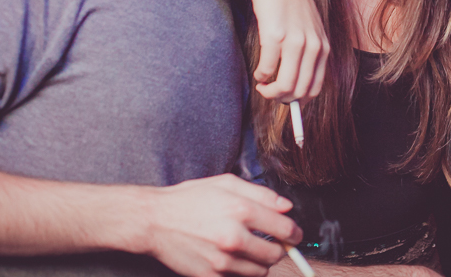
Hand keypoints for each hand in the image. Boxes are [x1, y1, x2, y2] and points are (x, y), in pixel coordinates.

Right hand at [146, 174, 301, 276]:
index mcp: (241, 210)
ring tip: (250, 248)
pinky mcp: (210, 276)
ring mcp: (221, 261)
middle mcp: (233, 237)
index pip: (285, 229)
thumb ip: (262, 194)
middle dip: (280, 249)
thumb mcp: (227, 183)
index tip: (294, 234)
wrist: (155, 220)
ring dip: (261, 262)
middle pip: (276, 255)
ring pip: (260, 271)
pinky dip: (242, 270)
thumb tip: (287, 207)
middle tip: (273, 242)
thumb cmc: (190, 199)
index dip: (295, 233)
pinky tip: (233, 257)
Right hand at [249, 0, 327, 101]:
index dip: (300, 101)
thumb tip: (296, 84)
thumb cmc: (292, 4)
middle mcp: (312, 47)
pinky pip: (267, 69)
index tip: (288, 101)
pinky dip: (261, 76)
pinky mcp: (274, 37)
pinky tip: (259, 72)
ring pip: (284, 86)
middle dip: (283, 100)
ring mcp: (294, 43)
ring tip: (263, 86)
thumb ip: (309, 53)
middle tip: (271, 95)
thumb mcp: (311, 29)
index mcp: (323, 47)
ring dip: (270, 93)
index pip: (316, 87)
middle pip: (299, 91)